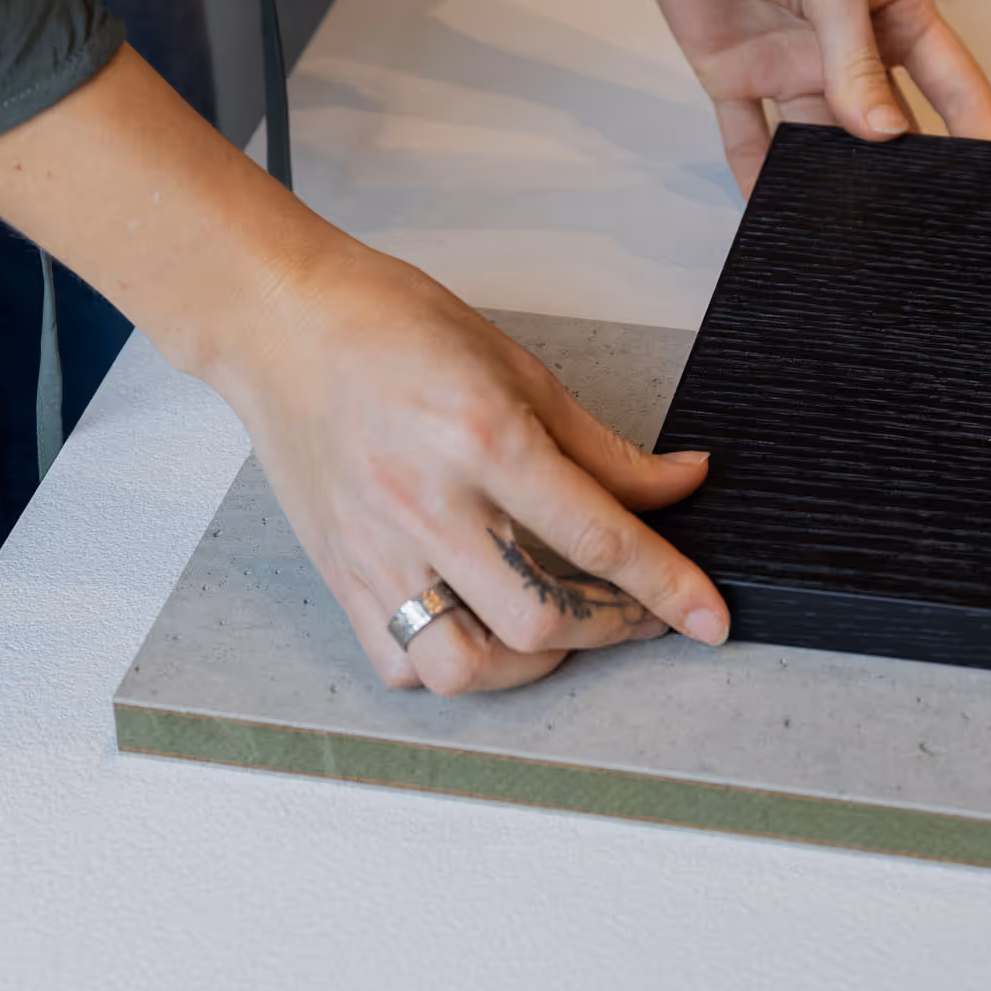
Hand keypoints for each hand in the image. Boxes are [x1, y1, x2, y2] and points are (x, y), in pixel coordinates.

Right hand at [213, 235, 730, 695]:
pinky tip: (477, 629)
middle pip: (540, 620)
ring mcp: (377, 548)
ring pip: (465, 666)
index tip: (710, 619)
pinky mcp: (342, 573)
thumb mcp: (516, 365)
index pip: (599, 537)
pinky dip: (450, 666)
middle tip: (635, 610)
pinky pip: (401, 663)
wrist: (279, 323)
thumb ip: (602, 446)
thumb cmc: (388, 326)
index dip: (668, 586)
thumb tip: (680, 486)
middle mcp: (428, 504)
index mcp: (482, 438)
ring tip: (554, 632)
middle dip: (609, 628)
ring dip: (529, 666)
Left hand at [638, 0, 990, 193]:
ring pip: (817, 142)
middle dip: (899, 167)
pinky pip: (749, 140)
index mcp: (891, 10)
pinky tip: (772, 212)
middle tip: (912, 213)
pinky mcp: (736, 74)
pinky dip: (758, 177)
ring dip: (827, 179)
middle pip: (883, 122)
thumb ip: (855, 59)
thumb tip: (881, 131)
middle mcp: (844, 45)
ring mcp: (790, 62)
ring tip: (842, 222)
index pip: (949, 80)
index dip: (976, 125)